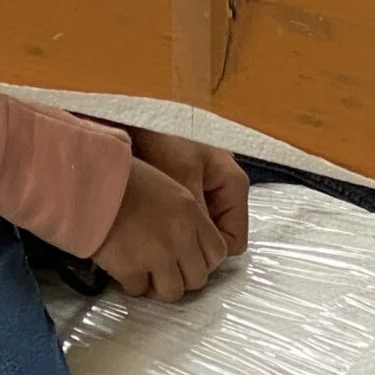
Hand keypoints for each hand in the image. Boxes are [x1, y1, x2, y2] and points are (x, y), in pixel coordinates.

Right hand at [93, 158, 229, 300]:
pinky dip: (130, 284)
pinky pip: (138, 291)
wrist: (87, 180)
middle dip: (181, 278)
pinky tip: (121, 268)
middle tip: (163, 271)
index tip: (187, 261)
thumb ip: (181, 216)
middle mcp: (180, 235)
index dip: (202, 261)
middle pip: (198, 278)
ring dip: (158, 286)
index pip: (217, 252)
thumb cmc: (121, 177)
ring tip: (143, 274)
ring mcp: (157, 254)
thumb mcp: (164, 186)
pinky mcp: (131, 268)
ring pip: (173, 292)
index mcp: (190, 211)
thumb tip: (186, 246)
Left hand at [132, 129, 249, 254]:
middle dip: (198, 244)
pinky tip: (157, 221)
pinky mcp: (193, 186)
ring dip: (187, 233)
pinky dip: (179, 221)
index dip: (211, 253)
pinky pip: (193, 216)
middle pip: (221, 235)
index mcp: (235, 184)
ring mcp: (211, 187)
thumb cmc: (165, 142)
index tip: (183, 255)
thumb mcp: (182, 181)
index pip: (235, 240)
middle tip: (169, 245)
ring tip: (160, 233)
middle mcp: (227, 187)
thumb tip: (203, 254)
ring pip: (206, 228)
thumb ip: (198, 217)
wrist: (140, 118)